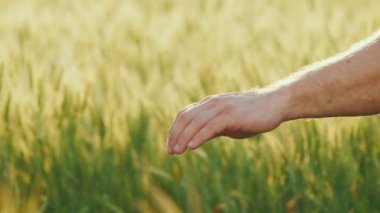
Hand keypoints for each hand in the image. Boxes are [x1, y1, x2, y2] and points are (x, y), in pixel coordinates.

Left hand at [166, 90, 287, 154]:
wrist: (274, 104)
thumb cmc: (251, 115)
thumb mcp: (227, 123)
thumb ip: (212, 128)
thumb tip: (196, 139)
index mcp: (209, 104)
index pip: (185, 115)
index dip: (174, 130)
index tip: (170, 145)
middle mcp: (212, 103)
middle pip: (186, 118)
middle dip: (175, 135)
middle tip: (170, 151)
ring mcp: (221, 107)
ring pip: (196, 122)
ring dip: (184, 137)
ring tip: (177, 151)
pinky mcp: (231, 114)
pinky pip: (211, 126)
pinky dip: (199, 136)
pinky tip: (192, 147)